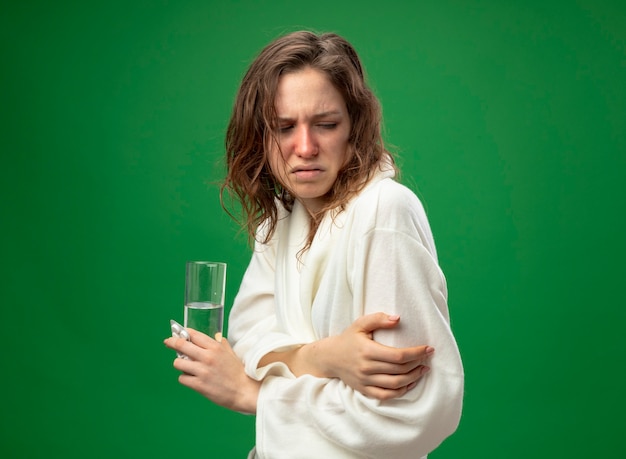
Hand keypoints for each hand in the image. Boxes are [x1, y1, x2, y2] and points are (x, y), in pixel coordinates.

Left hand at [164, 329, 259, 413]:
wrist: (244, 391)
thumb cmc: (238, 372)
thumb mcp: (231, 353)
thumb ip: (220, 344)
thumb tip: (214, 338)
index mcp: (215, 347)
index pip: (193, 335)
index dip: (183, 332)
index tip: (177, 333)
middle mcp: (207, 357)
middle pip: (181, 345)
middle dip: (172, 342)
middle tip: (168, 342)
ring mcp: (202, 371)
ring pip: (178, 363)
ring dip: (179, 364)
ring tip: (185, 366)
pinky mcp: (199, 385)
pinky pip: (182, 378)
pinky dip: (185, 378)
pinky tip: (191, 378)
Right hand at [259, 313, 432, 399]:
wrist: (329, 357)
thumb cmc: (348, 339)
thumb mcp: (360, 324)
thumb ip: (378, 319)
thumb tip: (398, 318)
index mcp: (368, 351)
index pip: (398, 355)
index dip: (416, 353)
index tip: (429, 348)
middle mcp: (367, 368)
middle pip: (400, 370)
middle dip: (417, 364)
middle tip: (427, 358)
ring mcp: (365, 381)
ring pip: (395, 384)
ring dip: (413, 378)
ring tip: (423, 370)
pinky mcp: (365, 390)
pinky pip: (386, 395)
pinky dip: (401, 391)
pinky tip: (410, 383)